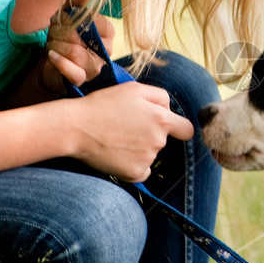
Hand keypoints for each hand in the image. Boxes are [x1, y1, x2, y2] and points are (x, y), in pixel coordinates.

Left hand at [41, 0, 115, 92]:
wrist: (52, 64)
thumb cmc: (64, 38)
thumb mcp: (67, 18)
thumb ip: (75, 4)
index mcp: (107, 32)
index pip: (94, 20)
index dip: (72, 17)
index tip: (61, 17)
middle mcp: (106, 50)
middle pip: (80, 35)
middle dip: (59, 31)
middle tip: (52, 31)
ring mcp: (96, 66)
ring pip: (75, 52)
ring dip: (56, 45)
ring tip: (52, 44)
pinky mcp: (83, 79)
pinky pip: (72, 70)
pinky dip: (59, 61)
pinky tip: (51, 55)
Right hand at [70, 82, 194, 181]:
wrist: (76, 127)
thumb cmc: (104, 104)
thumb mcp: (134, 89)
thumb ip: (160, 96)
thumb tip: (170, 109)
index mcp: (162, 120)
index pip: (187, 130)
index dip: (179, 128)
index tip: (169, 127)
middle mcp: (159, 141)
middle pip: (164, 140)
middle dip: (150, 134)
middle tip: (126, 126)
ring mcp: (147, 159)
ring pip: (151, 154)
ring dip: (140, 149)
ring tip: (117, 138)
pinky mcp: (134, 173)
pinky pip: (142, 171)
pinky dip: (133, 165)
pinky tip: (117, 154)